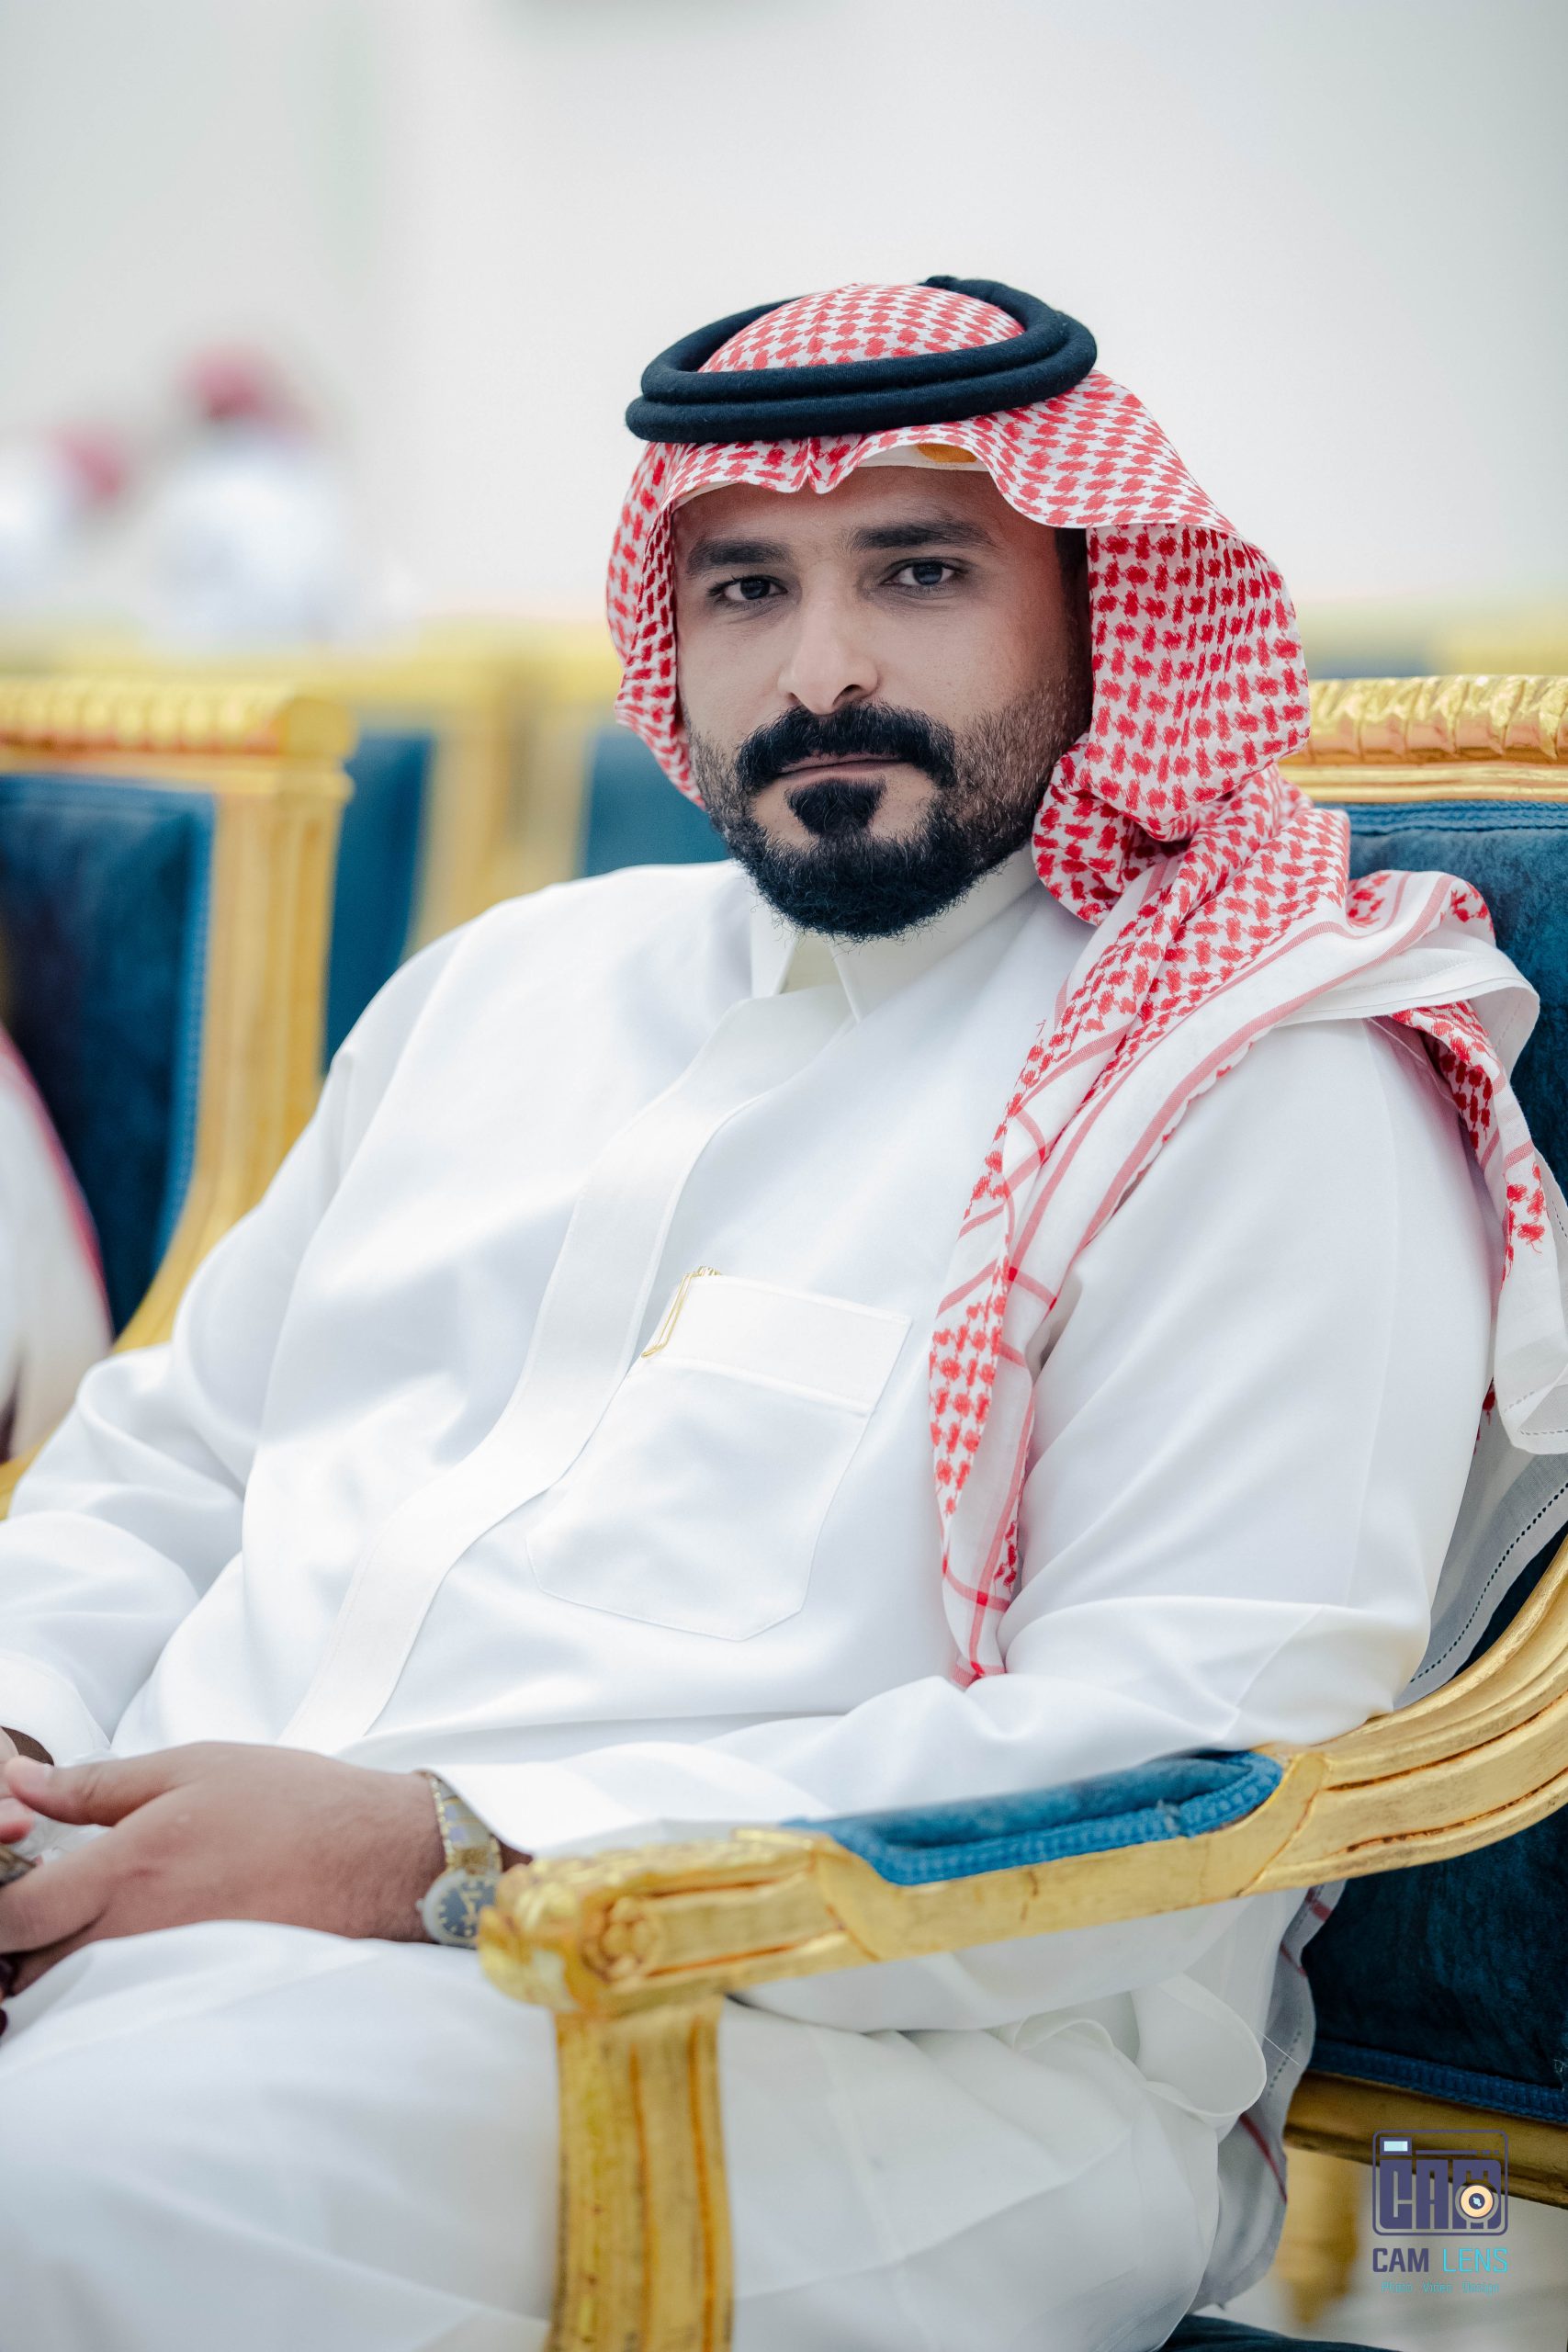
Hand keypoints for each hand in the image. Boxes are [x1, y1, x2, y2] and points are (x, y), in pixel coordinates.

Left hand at [0, 1743, 446, 1994]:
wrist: (375, 1857)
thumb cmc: (290, 1803)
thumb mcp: (191, 1767)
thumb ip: (97, 1784)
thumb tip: (23, 1783)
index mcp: (126, 1870)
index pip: (11, 1917)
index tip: (9, 1880)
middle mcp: (135, 1934)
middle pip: (25, 1968)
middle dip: (15, 1939)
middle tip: (39, 1894)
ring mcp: (162, 1972)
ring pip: (67, 1990)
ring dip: (52, 1960)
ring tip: (76, 1916)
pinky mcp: (190, 1990)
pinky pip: (116, 1999)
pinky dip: (97, 1978)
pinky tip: (121, 1939)